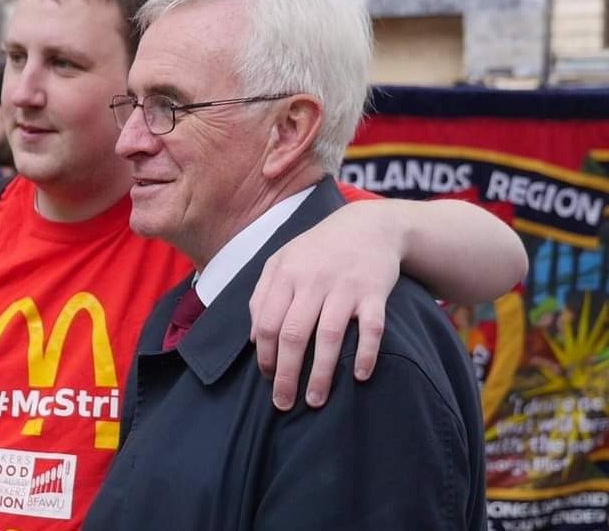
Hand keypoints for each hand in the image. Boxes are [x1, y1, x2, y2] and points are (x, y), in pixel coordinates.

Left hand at [250, 200, 401, 410]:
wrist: (368, 225)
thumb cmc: (317, 250)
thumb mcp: (281, 262)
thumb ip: (262, 295)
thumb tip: (254, 339)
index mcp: (286, 274)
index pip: (268, 323)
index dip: (265, 356)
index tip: (267, 378)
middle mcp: (313, 280)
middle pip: (293, 334)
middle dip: (286, 374)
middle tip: (283, 403)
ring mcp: (345, 286)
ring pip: (329, 335)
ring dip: (321, 373)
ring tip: (315, 401)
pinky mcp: (375, 292)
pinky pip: (371, 328)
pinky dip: (366, 353)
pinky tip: (359, 376)